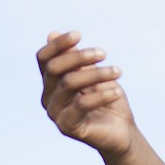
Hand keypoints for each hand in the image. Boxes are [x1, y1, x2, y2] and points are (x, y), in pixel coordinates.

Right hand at [37, 30, 134, 157]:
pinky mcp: (67, 127)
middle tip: (104, 53)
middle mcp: (48, 97)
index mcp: (51, 82)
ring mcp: (55, 113)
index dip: (57, 44)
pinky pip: (81, 104)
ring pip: (69, 83)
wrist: (121, 131)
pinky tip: (116, 91)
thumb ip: (74, 58)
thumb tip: (51, 33)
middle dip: (79, 56)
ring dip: (96, 73)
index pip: (44, 59)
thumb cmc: (106, 98)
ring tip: (118, 71)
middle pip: (54, 68)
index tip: (78, 35)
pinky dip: (101, 94)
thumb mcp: (93, 73)